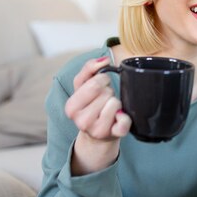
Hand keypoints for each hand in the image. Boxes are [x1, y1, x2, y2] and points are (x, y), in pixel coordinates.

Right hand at [64, 57, 131, 174]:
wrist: (98, 133)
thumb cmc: (91, 104)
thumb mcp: (83, 85)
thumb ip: (89, 68)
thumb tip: (104, 60)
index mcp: (71, 107)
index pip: (95, 84)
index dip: (103, 80)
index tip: (101, 85)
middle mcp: (81, 121)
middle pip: (106, 93)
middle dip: (109, 91)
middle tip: (105, 98)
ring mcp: (97, 131)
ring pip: (116, 104)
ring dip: (116, 103)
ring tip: (110, 108)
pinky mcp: (113, 136)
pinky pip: (124, 122)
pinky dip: (125, 118)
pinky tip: (119, 118)